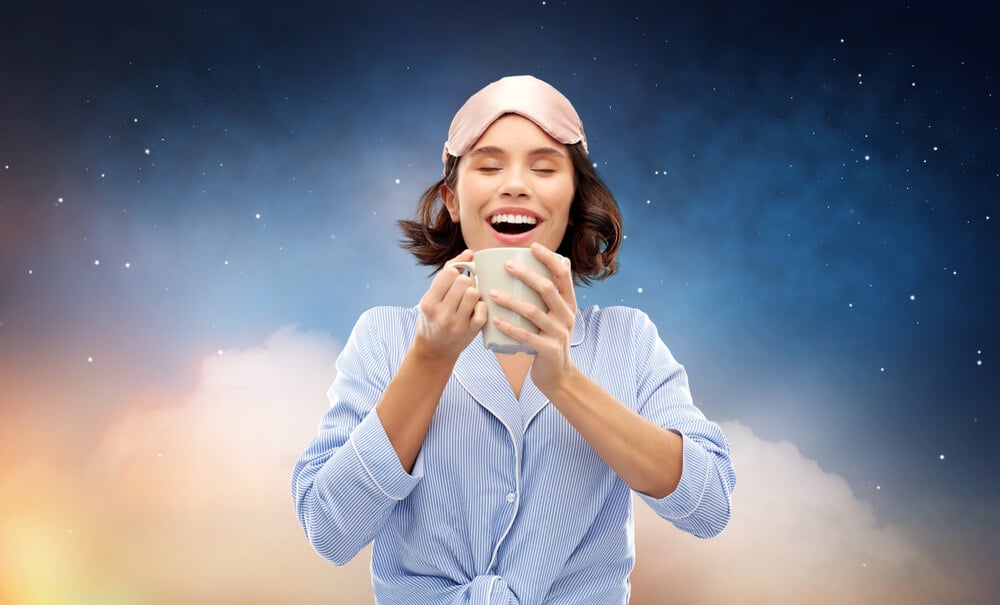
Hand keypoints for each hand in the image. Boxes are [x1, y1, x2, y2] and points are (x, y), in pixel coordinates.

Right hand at [414, 250, 487, 360]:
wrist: (434, 350)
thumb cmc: (433, 318)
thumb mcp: (431, 297)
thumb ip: (447, 272)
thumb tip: (469, 252)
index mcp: (428, 302)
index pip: (448, 273)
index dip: (455, 272)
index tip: (455, 278)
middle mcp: (440, 314)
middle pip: (463, 281)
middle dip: (466, 281)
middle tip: (463, 289)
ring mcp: (456, 324)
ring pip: (473, 293)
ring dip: (474, 293)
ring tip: (469, 298)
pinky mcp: (470, 332)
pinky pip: (482, 310)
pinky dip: (481, 307)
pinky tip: (476, 310)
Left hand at [488, 242, 577, 392]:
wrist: (557, 375)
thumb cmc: (551, 339)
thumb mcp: (559, 315)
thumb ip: (557, 293)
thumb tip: (562, 259)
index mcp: (569, 304)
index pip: (563, 275)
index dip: (549, 259)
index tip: (532, 246)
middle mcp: (567, 317)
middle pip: (548, 289)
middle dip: (526, 274)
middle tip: (506, 265)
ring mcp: (559, 334)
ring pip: (533, 312)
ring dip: (511, 300)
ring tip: (492, 293)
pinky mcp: (548, 350)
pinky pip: (526, 336)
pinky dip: (509, 327)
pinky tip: (496, 320)